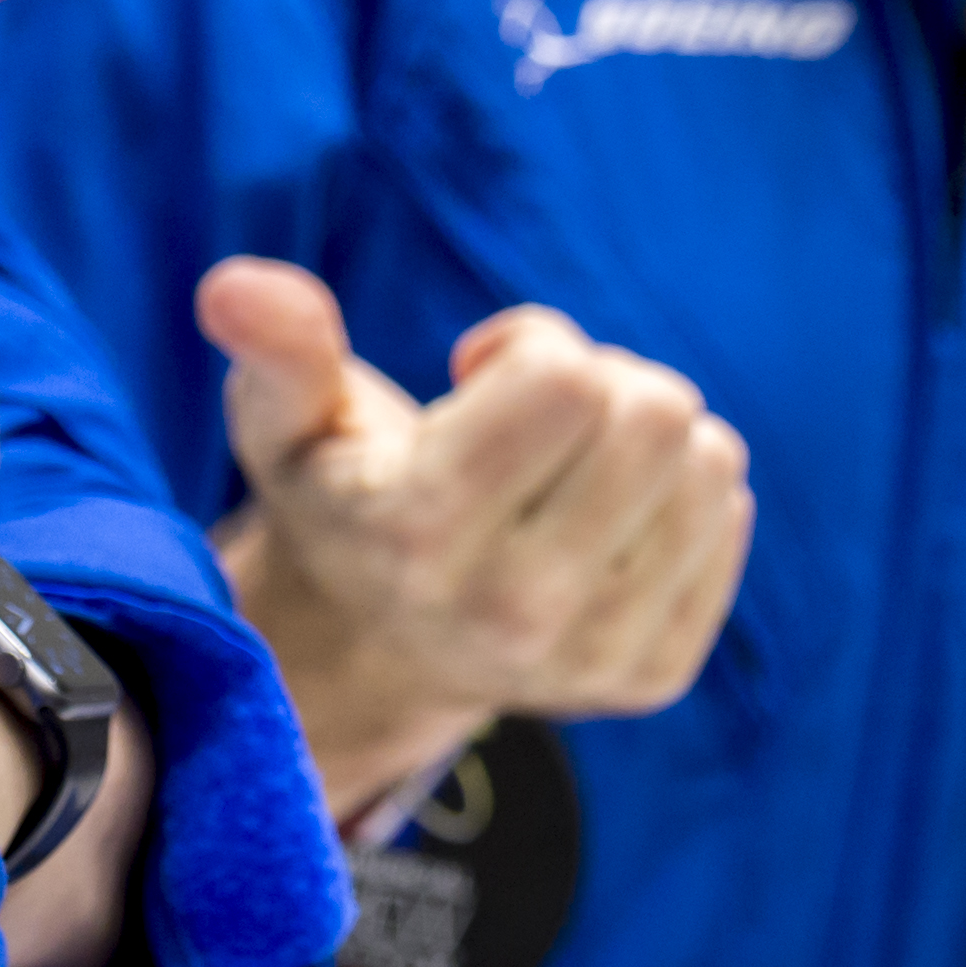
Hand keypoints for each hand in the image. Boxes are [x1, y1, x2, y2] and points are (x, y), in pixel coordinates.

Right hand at [195, 257, 754, 821]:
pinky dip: (681, 491)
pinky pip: (728, 517)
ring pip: (709, 461)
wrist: (378, 642)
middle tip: (536, 419)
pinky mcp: (652, 677)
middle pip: (653, 413)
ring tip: (570, 465)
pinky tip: (604, 515)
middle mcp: (512, 616)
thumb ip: (277, 349)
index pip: (566, 379)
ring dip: (648, 432)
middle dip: (600, 381)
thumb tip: (238, 289)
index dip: (532, 344)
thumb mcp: (288, 419)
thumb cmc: (344, 493)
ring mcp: (590, 659)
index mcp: (420, 537)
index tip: (479, 375)